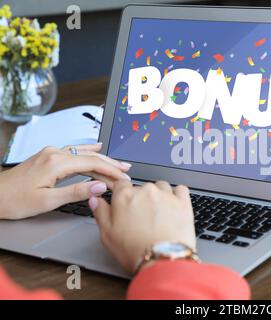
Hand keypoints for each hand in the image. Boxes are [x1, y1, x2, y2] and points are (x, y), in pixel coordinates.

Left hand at [0, 144, 130, 219]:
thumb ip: (76, 192)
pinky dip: (88, 151)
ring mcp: (50, 153)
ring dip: (102, 158)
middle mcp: (54, 153)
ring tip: (118, 163)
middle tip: (127, 171)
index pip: (93, 164)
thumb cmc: (15, 200)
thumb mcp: (47, 201)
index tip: (124, 178)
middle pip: (90, 156)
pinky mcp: (47, 156)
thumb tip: (99, 186)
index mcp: (56, 163)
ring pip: (83, 153)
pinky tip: (96, 147)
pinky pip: (74, 151)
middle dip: (111, 164)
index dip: (111, 171)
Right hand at [89, 180, 195, 273]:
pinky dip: (177, 195)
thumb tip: (96, 200)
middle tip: (141, 218)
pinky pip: (180, 190)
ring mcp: (166, 195)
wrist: (162, 260)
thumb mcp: (107, 235)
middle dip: (141, 199)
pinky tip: (174, 206)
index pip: (120, 185)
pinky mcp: (183, 202)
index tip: (124, 203)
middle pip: (141, 187)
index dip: (122, 195)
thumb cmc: (134, 250)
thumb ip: (101, 213)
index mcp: (125, 196)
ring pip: (161, 187)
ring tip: (158, 214)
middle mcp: (146, 190)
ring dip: (159, 196)